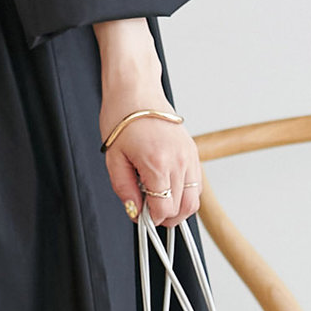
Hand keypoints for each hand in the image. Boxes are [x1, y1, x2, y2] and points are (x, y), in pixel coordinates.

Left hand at [99, 103, 201, 227]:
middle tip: (147, 212)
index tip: (139, 215)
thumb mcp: (114, 158)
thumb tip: (135, 212)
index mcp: (158, 164)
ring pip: (194, 200)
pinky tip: (166, 188)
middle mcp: (180, 161)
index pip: (164, 209)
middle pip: (183, 209)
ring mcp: (190, 156)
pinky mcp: (193, 152)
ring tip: (157, 201)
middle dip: (165, 217)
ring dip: (178, 208)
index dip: (151, 219)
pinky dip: (184, 194)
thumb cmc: (121, 118)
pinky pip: (196, 184)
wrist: (136, 90)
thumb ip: (125, 190)